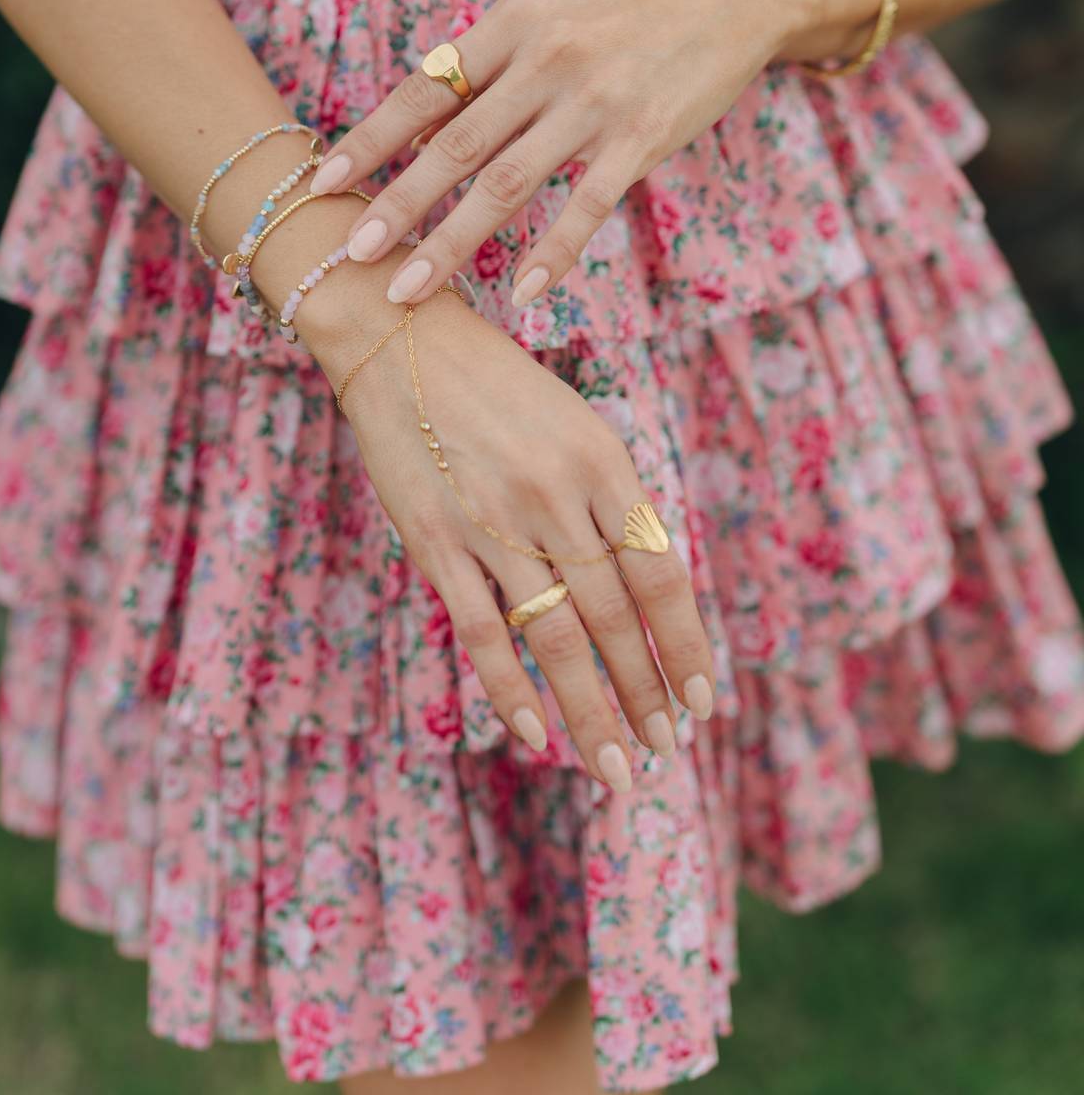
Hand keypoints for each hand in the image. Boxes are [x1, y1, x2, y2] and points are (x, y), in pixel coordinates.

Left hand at [308, 0, 821, 306]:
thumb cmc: (620, 12)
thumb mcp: (545, 16)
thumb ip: (486, 69)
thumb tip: (415, 133)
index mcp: (511, 23)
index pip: (424, 89)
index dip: (371, 138)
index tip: (323, 182)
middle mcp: (545, 60)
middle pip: (455, 146)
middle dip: (396, 205)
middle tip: (351, 255)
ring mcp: (594, 102)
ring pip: (507, 184)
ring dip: (452, 243)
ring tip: (410, 289)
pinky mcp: (643, 137)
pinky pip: (588, 206)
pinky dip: (553, 253)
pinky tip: (525, 293)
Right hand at [320, 287, 714, 786]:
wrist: (400, 338)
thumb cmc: (497, 386)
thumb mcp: (574, 425)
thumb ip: (610, 501)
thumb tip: (648, 589)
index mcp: (603, 460)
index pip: (660, 572)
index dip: (685, 644)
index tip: (703, 700)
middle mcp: (556, 493)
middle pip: (615, 616)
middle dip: (646, 692)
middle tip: (667, 747)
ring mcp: (494, 519)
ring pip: (558, 636)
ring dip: (592, 711)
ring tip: (617, 766)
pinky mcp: (436, 540)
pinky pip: (483, 632)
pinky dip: (511, 691)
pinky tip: (535, 735)